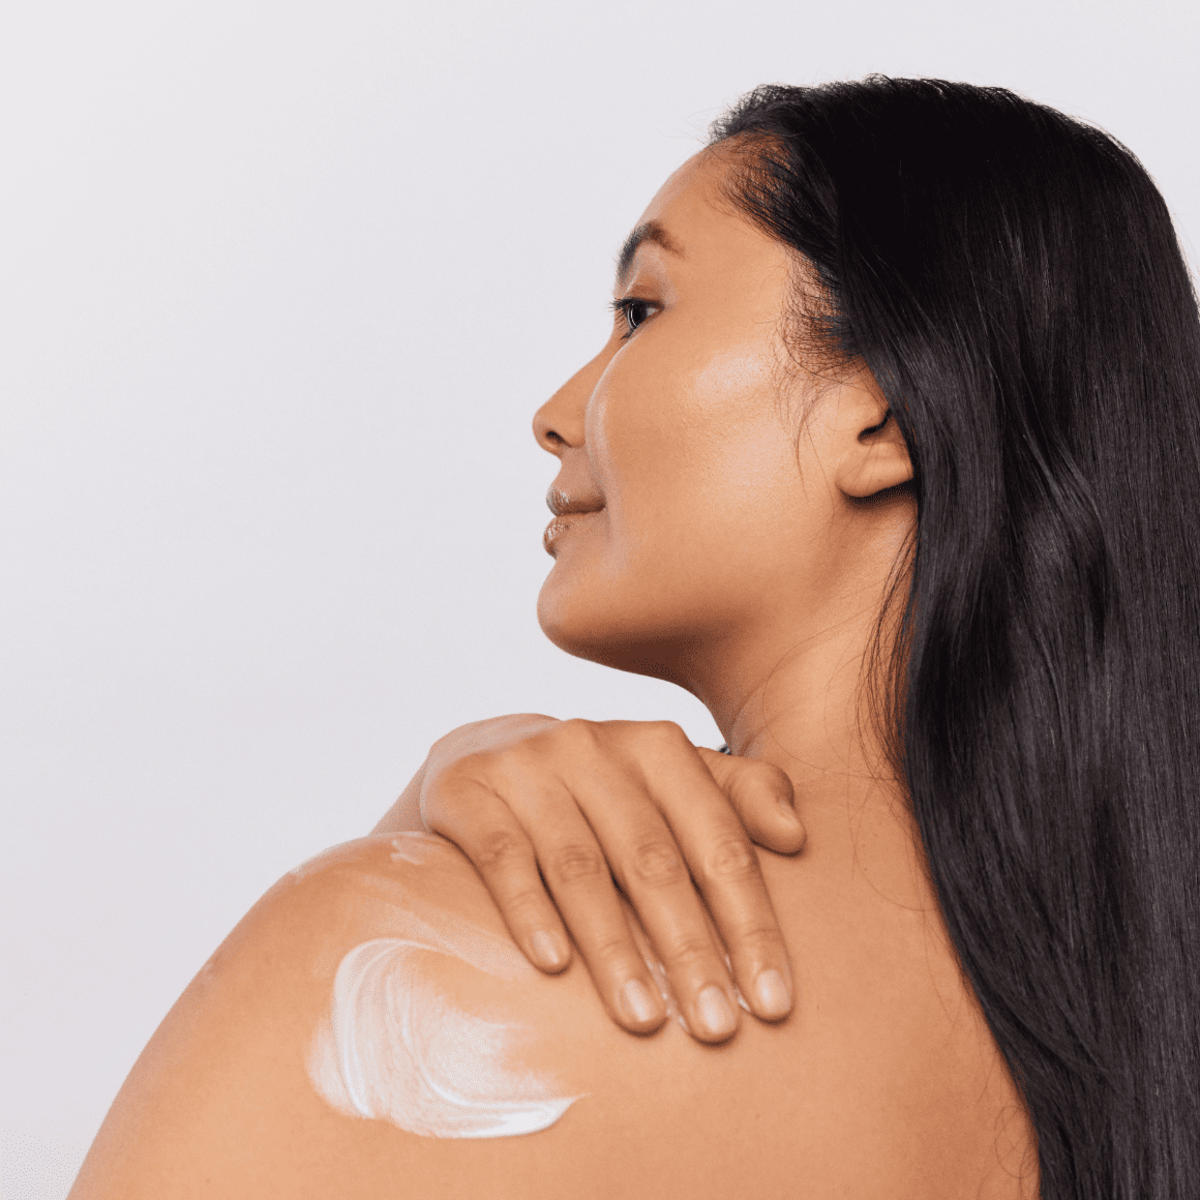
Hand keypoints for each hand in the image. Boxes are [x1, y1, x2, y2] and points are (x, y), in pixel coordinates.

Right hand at [374, 715, 804, 1042]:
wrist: (484, 755)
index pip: (718, 841)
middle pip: (652, 860)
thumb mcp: (670, 781)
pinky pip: (503, 858)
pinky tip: (553, 967)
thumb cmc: (601, 790)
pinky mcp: (468, 793)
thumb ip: (740, 796)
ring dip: (616, 950)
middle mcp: (594, 746)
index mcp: (657, 746)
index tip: (773, 1002)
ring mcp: (528, 768)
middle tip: (717, 1028)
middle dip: (690, 949)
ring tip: (645, 1021)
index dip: (750, 922)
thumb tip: (797, 836)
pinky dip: (531, 912)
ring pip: (581, 868)